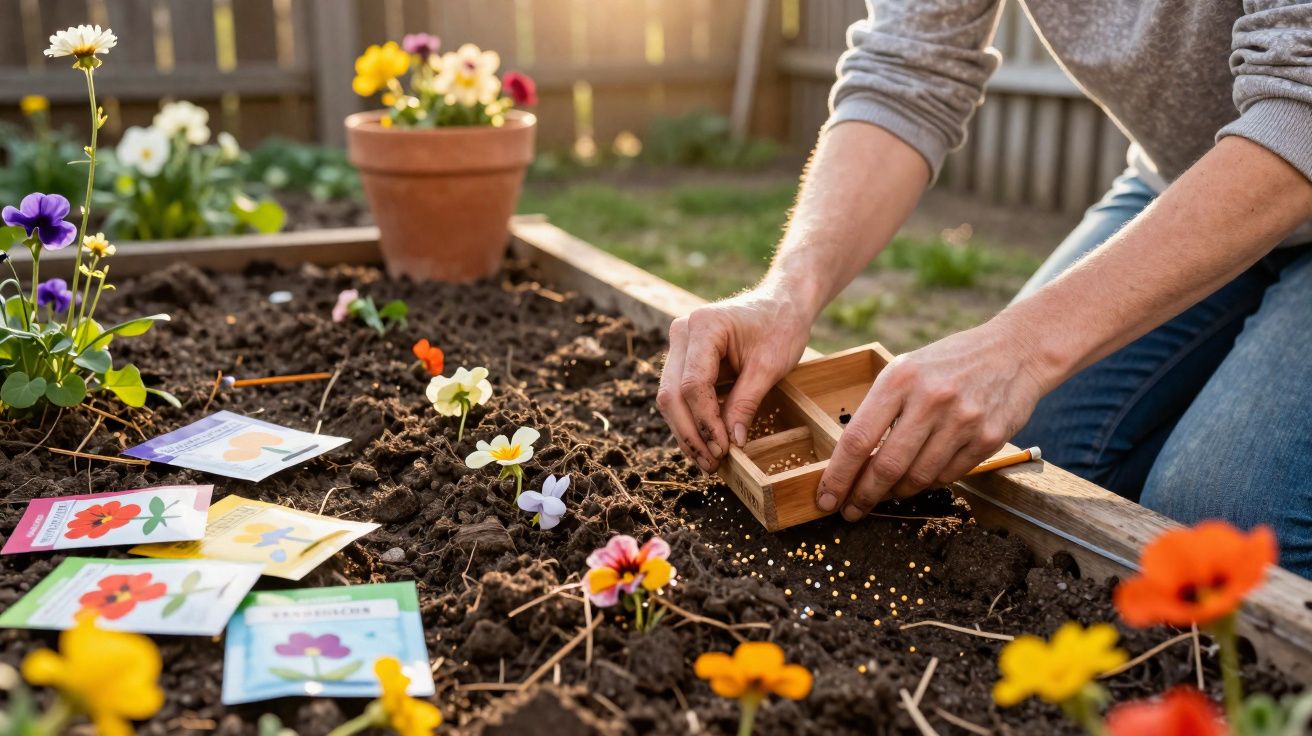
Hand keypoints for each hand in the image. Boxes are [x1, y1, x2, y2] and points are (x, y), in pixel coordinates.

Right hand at [658, 287, 813, 471]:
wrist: (782, 303)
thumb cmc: (780, 326)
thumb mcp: (770, 366)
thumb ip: (746, 403)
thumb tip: (731, 443)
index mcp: (703, 326)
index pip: (692, 385)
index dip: (705, 422)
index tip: (723, 450)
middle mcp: (682, 333)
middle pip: (671, 394)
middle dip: (690, 433)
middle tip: (711, 463)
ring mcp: (680, 345)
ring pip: (670, 398)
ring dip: (687, 432)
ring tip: (709, 460)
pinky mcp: (684, 358)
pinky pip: (680, 395)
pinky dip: (692, 420)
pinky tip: (706, 443)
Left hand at [816, 319, 1050, 519]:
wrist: (1014, 351)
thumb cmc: (948, 364)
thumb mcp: (905, 370)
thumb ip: (880, 410)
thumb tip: (852, 463)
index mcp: (900, 379)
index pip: (859, 439)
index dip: (839, 476)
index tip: (825, 498)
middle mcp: (931, 399)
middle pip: (887, 467)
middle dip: (863, 496)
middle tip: (852, 511)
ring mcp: (963, 420)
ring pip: (918, 478)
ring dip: (897, 492)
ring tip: (887, 492)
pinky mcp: (989, 438)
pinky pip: (949, 476)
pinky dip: (931, 482)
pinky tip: (924, 475)